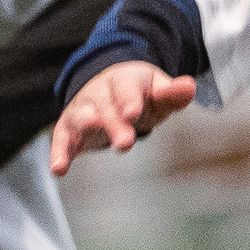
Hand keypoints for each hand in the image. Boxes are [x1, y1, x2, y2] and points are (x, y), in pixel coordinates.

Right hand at [49, 60, 196, 174]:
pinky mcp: (68, 129)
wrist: (108, 87)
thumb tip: (189, 86)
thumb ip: (172, 93)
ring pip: (81, 117)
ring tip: (89, 133)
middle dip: (114, 124)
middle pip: (105, 106)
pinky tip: (59, 169)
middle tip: (125, 143)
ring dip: (85, 127)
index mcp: (123, 80)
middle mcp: (98, 92)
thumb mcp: (157, 92)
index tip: (133, 112)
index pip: (126, 87)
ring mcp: (82, 109)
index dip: (129, 100)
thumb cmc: (138, 94)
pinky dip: (59, 152)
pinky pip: (62, 139)